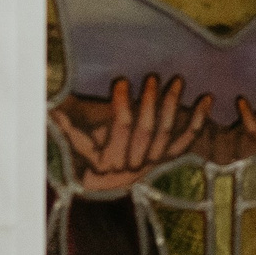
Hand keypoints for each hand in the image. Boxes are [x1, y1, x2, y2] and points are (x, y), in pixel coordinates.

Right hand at [53, 75, 210, 192]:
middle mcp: (134, 164)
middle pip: (147, 130)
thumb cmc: (85, 148)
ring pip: (168, 134)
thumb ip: (63, 120)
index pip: (120, 129)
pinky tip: (207, 99)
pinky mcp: (168, 156)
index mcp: (110, 159)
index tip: (122, 80)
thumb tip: (48, 95)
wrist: (105, 177)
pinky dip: (199, 120)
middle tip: (153, 77)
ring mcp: (154, 161)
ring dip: (174, 106)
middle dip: (151, 102)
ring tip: (177, 81)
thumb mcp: (73, 136)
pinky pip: (188, 141)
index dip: (122, 105)